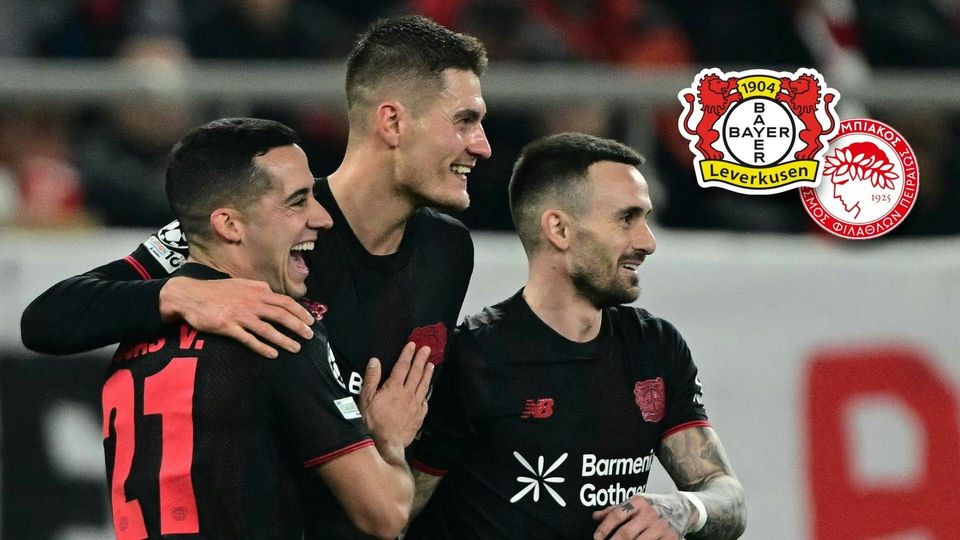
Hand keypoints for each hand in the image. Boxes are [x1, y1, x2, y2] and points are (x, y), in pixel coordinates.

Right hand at [159, 276, 313, 357]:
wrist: (189, 295)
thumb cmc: (216, 290)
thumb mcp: (240, 283)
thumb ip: (258, 287)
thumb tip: (272, 291)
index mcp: (257, 291)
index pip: (285, 301)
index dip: (300, 312)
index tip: (311, 321)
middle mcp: (251, 302)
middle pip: (281, 315)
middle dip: (298, 326)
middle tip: (310, 336)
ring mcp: (239, 315)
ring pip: (268, 329)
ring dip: (284, 340)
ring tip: (296, 348)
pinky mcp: (227, 327)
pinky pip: (248, 339)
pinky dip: (262, 347)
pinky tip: (273, 355)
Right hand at [359, 342, 433, 456]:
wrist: (385, 444)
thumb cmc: (371, 422)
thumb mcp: (365, 399)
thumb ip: (371, 379)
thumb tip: (375, 361)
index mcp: (394, 387)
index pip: (402, 366)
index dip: (407, 354)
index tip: (412, 345)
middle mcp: (407, 394)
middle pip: (416, 373)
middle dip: (421, 359)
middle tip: (427, 348)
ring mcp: (415, 406)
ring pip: (423, 386)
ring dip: (427, 374)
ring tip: (431, 365)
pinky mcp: (418, 417)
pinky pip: (425, 402)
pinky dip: (427, 394)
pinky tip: (428, 391)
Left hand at [592, 493, 692, 539]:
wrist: (683, 507)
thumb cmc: (653, 506)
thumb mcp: (635, 502)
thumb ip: (615, 510)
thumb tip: (595, 516)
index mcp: (639, 502)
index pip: (617, 514)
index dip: (604, 528)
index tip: (597, 538)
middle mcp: (650, 514)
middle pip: (626, 533)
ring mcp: (661, 527)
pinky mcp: (670, 538)